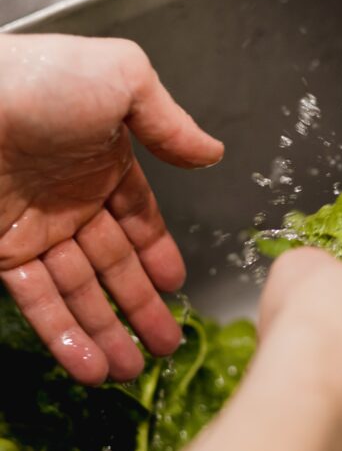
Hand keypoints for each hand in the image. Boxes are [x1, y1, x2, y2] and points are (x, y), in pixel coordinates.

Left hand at [0, 34, 222, 383]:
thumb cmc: (38, 81)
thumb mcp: (123, 78)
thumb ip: (169, 120)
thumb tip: (211, 152)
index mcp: (102, 159)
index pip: (138, 218)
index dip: (158, 254)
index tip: (176, 288)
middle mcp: (69, 198)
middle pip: (113, 264)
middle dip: (140, 307)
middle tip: (165, 346)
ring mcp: (33, 230)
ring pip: (77, 292)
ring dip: (104, 333)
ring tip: (129, 372)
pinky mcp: (0, 253)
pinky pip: (37, 302)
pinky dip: (63, 337)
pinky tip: (89, 366)